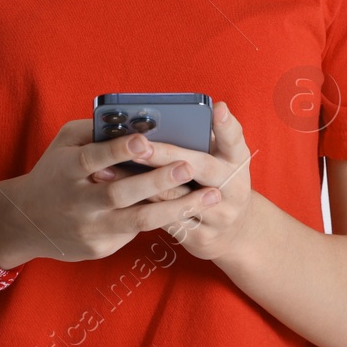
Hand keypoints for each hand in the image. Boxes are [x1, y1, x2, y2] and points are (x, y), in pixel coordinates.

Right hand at [0, 118, 222, 266]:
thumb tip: (131, 118)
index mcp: (67, 169)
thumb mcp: (62, 144)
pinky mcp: (101, 248)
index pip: (95, 157)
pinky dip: (165, 220)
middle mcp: (78, 202)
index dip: (119, 149)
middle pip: (122, 193)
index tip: (144, 139)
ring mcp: (90, 229)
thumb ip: (93, 131)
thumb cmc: (52, 172)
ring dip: (178, 207)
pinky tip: (194, 210)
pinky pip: (136, 232)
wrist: (25, 223)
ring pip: (140, 221)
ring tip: (211, 196)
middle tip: (190, 165)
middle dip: (158, 180)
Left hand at [91, 100, 255, 261]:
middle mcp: (234, 189)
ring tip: (108, 169)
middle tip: (137, 146)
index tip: (216, 108)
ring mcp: (219, 215)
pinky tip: (114, 194)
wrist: (234, 232)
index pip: (234, 138)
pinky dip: (138, 205)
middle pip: (199, 166)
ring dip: (139, 182)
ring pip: (174, 197)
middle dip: (165, 155)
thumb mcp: (223, 157)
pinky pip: (163, 220)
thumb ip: (206, 135)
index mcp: (238, 161)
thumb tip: (175, 114)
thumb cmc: (218, 180)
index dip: (226, 124)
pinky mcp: (201, 238)